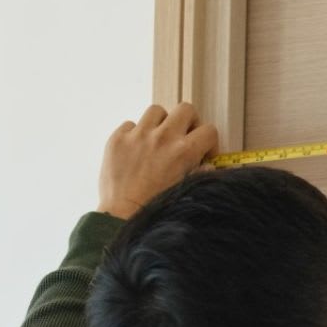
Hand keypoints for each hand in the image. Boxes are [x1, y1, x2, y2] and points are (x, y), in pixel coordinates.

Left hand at [97, 102, 220, 218]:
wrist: (122, 217)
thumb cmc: (155, 208)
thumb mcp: (186, 191)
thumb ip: (200, 174)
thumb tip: (207, 166)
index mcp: (184, 151)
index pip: (209, 130)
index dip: (209, 142)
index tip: (203, 154)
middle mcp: (163, 137)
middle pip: (185, 109)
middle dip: (188, 122)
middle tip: (183, 138)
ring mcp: (138, 135)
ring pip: (157, 111)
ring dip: (161, 123)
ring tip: (157, 141)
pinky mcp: (117, 138)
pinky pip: (130, 124)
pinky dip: (135, 134)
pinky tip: (135, 151)